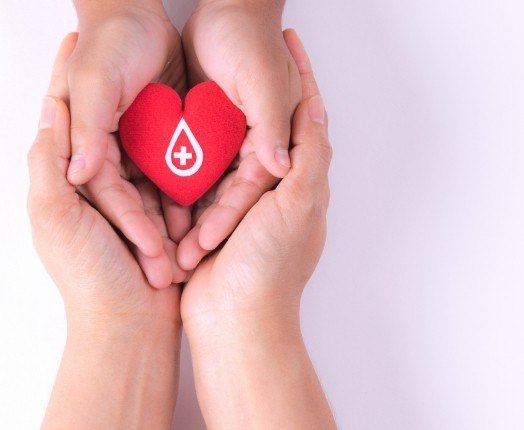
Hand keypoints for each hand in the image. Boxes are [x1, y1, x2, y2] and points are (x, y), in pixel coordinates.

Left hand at [29, 36, 181, 336]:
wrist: (130, 324)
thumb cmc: (87, 273)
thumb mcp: (55, 215)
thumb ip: (51, 162)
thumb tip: (51, 107)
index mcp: (66, 180)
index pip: (66, 119)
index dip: (66, 76)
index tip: (75, 39)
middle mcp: (98, 183)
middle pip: (110, 128)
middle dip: (120, 95)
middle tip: (135, 52)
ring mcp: (132, 195)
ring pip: (146, 149)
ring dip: (156, 124)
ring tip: (169, 83)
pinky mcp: (160, 209)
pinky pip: (170, 176)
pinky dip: (179, 161)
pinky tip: (192, 132)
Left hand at [177, 0, 301, 268]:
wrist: (227, 5)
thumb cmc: (248, 37)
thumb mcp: (262, 78)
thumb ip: (273, 123)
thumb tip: (280, 166)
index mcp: (272, 138)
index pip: (250, 189)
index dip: (228, 218)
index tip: (203, 246)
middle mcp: (254, 145)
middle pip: (233, 198)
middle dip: (210, 229)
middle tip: (185, 260)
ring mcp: (231, 140)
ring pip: (213, 189)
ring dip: (195, 216)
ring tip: (172, 247)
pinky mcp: (210, 131)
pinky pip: (196, 167)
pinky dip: (182, 188)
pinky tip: (164, 210)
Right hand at [180, 30, 334, 428]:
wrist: (236, 320)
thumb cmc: (270, 266)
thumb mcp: (298, 204)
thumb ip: (308, 156)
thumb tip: (316, 107)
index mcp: (302, 182)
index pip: (305, 117)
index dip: (300, 75)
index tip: (289, 39)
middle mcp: (276, 188)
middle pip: (271, 126)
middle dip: (261, 88)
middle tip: (252, 51)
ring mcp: (245, 201)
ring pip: (235, 145)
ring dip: (228, 114)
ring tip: (213, 73)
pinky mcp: (216, 215)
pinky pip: (207, 174)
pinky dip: (199, 151)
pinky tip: (187, 121)